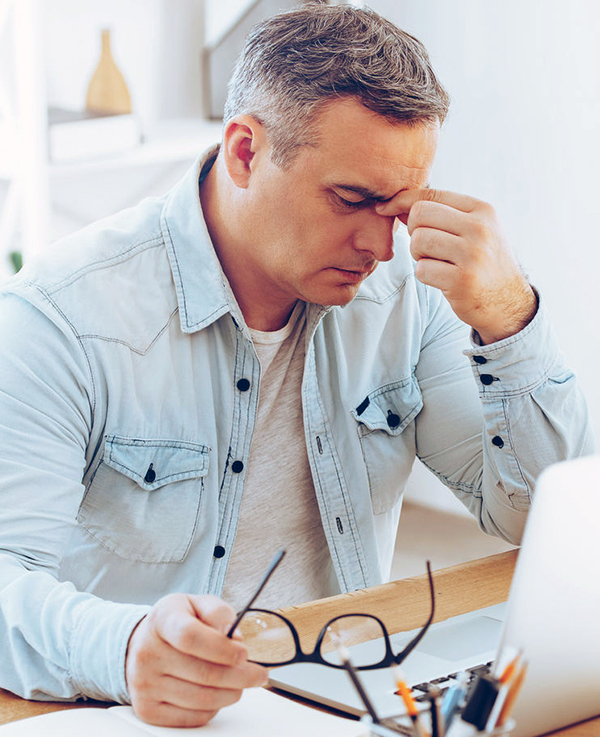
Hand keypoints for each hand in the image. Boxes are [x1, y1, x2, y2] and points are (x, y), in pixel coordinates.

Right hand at [125, 593, 267, 726]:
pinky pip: (192, 717)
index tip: (244, 652)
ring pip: (201, 699)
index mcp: (162, 620)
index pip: (190, 636)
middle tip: (259, 674)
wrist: (143, 643)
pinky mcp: (148, 710)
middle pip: (202, 673)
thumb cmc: (178, 622)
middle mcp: (147, 653)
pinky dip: (214, 707)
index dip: (221, 648)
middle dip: (240, 676)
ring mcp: (144, 684)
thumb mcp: (198, 604)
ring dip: (231, 693)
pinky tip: (219, 693)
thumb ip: (218, 613)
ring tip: (242, 683)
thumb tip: (234, 636)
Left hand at [376, 189, 536, 343]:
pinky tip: (443, 279)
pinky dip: (425, 275)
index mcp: (482, 210)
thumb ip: (441, 216)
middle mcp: (480, 228)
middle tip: (428, 248)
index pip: (431, 195)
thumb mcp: (473, 231)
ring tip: (437, 263)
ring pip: (418, 241)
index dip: (402, 200)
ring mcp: (472, 254)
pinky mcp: (462, 280)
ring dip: (419, 255)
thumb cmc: (483, 263)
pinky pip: (421, 269)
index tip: (385, 209)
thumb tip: (397, 205)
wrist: (509, 303)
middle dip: (414, 231)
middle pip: (420, 215)